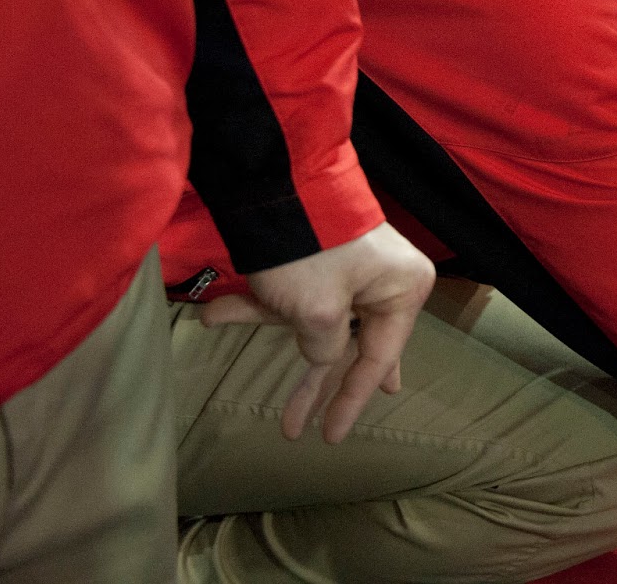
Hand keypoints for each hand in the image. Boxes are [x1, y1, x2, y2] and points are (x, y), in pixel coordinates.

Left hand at [200, 222, 435, 442]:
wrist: (278, 179)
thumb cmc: (312, 252)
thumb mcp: (318, 313)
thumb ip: (324, 349)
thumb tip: (320, 357)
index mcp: (403, 289)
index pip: (379, 360)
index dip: (349, 402)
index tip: (329, 437)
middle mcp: (384, 279)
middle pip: (350, 343)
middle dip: (314, 381)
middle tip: (302, 426)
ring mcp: (351, 268)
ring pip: (314, 317)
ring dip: (267, 328)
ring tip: (222, 333)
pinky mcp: (320, 258)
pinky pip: (295, 294)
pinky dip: (258, 305)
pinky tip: (213, 314)